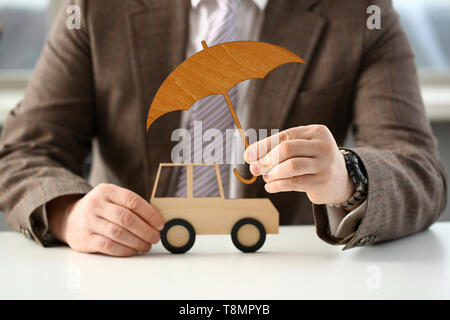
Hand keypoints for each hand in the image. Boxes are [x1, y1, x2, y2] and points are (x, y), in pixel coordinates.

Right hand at [47, 184, 164, 256]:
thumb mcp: (112, 199)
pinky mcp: (85, 239)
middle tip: (155, 237)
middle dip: (146, 230)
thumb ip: (130, 205)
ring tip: (146, 246)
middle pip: (127, 218)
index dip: (150, 214)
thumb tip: (157, 221)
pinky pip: (109, 246)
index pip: (133, 201)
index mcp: (106, 190)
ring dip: (137, 242)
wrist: (69, 218)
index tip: (160, 224)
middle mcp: (96, 204)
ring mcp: (88, 221)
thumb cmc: (100, 209)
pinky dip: (125, 250)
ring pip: (119, 233)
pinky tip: (133, 251)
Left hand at [244, 125, 353, 204]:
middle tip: (255, 169)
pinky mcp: (323, 181)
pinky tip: (270, 187)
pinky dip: (278, 185)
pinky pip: (294, 183)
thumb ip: (278, 151)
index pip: (284, 136)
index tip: (248, 156)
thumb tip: (250, 158)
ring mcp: (325, 164)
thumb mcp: (301, 150)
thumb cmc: (313, 161)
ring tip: (266, 178)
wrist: (341, 180)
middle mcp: (323, 145)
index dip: (263, 146)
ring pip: (291, 166)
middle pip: (287, 149)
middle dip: (266, 160)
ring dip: (272, 173)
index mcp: (316, 131)